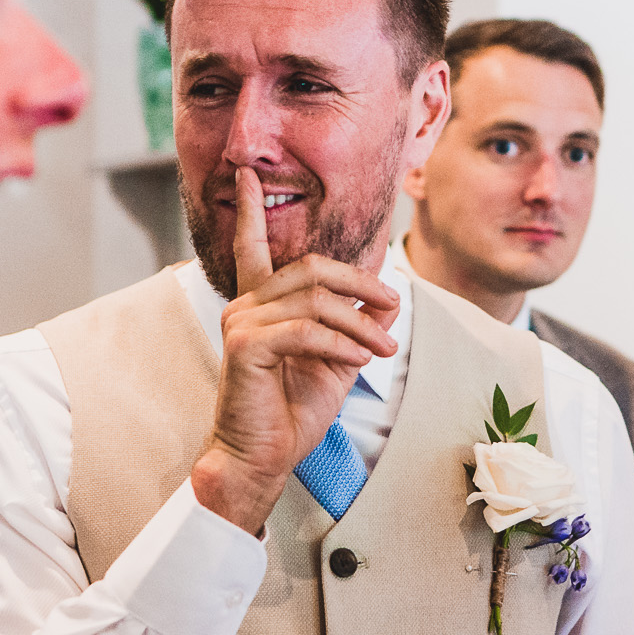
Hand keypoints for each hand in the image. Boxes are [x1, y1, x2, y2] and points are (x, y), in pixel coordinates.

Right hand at [190, 168, 399, 534]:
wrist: (262, 458)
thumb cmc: (291, 413)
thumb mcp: (335, 360)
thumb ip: (352, 324)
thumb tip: (383, 296)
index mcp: (260, 305)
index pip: (251, 247)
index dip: (250, 209)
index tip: (249, 176)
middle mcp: (245, 306)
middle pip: (310, 268)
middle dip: (360, 283)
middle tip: (391, 305)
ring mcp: (242, 323)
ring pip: (316, 301)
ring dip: (360, 324)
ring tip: (383, 348)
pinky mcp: (245, 346)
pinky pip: (306, 330)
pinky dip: (341, 343)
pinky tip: (358, 360)